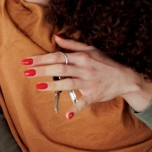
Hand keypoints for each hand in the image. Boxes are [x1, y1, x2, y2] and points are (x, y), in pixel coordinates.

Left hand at [23, 35, 151, 118]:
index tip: (27, 61)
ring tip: (38, 86)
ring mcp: (89, 83)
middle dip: (42, 71)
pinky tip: (66, 115)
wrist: (125, 78)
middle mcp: (84, 69)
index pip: (57, 57)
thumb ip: (72, 44)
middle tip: (26, 72)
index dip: (41, 59)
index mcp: (82, 57)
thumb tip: (56, 37)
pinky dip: (76, 109)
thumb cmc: (105, 63)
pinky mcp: (94, 95)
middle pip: (60, 69)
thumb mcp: (91, 49)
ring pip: (68, 84)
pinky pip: (83, 103)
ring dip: (53, 86)